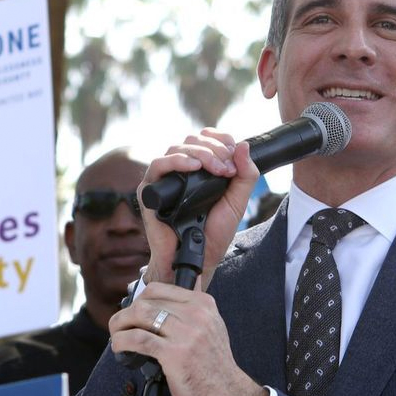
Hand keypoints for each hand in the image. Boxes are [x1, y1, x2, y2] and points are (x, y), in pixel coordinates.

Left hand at [109, 282, 266, 395]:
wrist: (228, 395)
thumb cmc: (215, 366)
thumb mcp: (211, 328)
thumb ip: (192, 313)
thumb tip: (162, 302)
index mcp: (203, 304)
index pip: (159, 288)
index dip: (139, 300)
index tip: (134, 313)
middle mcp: (196, 314)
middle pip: (146, 301)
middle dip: (126, 314)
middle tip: (121, 327)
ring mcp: (186, 333)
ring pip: (139, 314)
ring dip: (119, 324)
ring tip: (116, 335)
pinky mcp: (174, 353)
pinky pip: (138, 338)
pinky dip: (121, 341)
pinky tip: (120, 347)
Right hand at [138, 129, 259, 286]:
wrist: (199, 257)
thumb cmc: (214, 232)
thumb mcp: (237, 201)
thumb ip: (246, 175)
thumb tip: (244, 145)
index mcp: (199, 169)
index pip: (205, 139)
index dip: (220, 139)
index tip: (234, 151)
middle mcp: (180, 170)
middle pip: (191, 140)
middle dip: (214, 149)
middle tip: (228, 167)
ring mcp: (164, 179)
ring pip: (176, 148)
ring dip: (200, 153)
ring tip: (217, 168)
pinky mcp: (150, 190)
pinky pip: (157, 165)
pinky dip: (177, 161)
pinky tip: (193, 167)